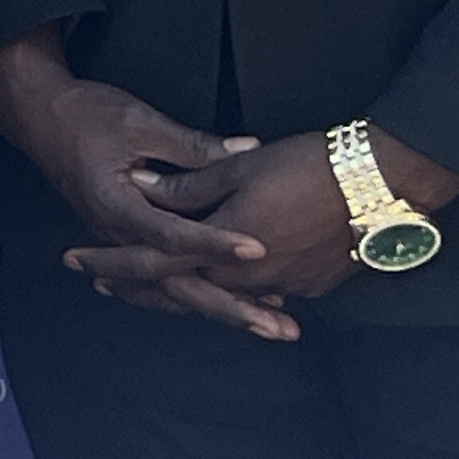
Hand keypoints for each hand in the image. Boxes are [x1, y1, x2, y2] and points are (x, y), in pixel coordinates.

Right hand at [0, 30, 275, 332]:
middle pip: (174, 282)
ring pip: (170, 288)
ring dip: (221, 308)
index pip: (172, 235)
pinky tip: (230, 303)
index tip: (258, 250)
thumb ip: (194, 145)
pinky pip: (162, 276)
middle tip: (276, 325)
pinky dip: (198, 293)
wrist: (37, 114)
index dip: (217, 243)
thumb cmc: (82, 113)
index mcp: (114, 203)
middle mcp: (114, 231)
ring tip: (268, 324)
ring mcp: (118, 237)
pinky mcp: (124, 235)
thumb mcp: (140, 122)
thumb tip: (247, 151)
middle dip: (230, 307)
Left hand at [117, 130, 457, 330]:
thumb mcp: (237, 166)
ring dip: (181, 289)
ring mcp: (286, 283)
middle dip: (139, 288)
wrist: (381, 179)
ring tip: (146, 286)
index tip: (77, 264)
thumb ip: (187, 183)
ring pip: (221, 294)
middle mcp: (252, 276)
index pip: (154, 263)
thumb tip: (144, 185)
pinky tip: (217, 282)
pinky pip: (259, 290)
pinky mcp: (313, 281)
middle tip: (100, 282)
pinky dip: (229, 288)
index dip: (112, 263)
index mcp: (224, 249)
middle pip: (184, 290)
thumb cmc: (306, 164)